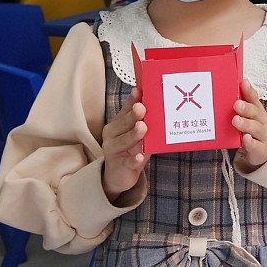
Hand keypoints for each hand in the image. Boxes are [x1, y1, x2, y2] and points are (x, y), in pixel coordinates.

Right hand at [101, 87, 148, 202]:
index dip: (132, 100)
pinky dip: (133, 159)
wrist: (119, 176)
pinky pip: (126, 162)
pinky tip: (140, 157)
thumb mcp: (137, 133)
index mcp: (117, 123)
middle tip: (142, 108)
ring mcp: (113, 150)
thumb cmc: (131, 149)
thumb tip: (155, 101)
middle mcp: (111, 134)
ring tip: (142, 127)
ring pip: (123, 141)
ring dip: (133, 134)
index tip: (139, 91)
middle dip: (132, 115)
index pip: (125, 109)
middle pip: (123, 123)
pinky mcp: (118, 166)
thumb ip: (143, 120)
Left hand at [232, 79, 266, 173]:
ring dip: (246, 124)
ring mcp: (261, 135)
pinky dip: (250, 142)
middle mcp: (261, 120)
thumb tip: (223, 89)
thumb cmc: (251, 129)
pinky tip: (246, 139)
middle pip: (255, 112)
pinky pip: (255, 145)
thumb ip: (239, 105)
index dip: (249, 91)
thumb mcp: (247, 116)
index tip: (243, 83)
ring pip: (255, 128)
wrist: (263, 150)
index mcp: (257, 110)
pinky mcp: (259, 149)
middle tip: (236, 104)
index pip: (254, 98)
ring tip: (236, 120)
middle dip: (246, 108)